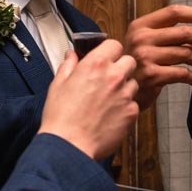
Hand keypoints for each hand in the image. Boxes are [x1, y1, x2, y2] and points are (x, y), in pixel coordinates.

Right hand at [38, 41, 138, 159]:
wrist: (70, 145)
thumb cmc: (61, 117)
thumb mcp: (58, 84)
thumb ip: (69, 65)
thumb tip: (71, 55)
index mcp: (95, 64)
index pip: (115, 44)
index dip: (110, 51)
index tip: (106, 58)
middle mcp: (114, 76)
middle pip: (129, 61)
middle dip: (121, 67)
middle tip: (109, 78)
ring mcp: (125, 94)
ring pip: (133, 83)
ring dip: (124, 88)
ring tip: (107, 100)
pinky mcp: (131, 112)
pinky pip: (133, 103)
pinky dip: (125, 107)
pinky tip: (110, 114)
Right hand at [123, 5, 191, 107]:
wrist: (118, 91)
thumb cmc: (138, 67)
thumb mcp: (150, 46)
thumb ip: (174, 39)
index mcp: (141, 25)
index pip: (174, 12)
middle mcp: (141, 38)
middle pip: (185, 32)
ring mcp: (145, 57)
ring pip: (187, 53)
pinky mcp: (151, 76)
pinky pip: (182, 73)